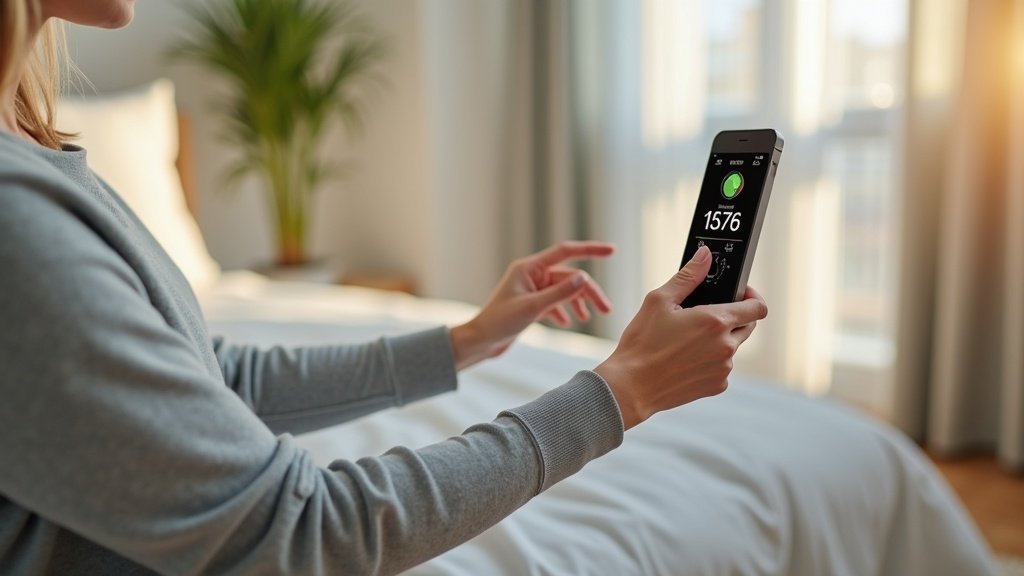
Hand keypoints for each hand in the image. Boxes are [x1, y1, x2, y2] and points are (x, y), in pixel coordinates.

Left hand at [450, 241, 613, 369]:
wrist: (481, 341)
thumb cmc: (499, 322)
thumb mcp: (533, 308)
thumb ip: (560, 293)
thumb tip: (584, 277)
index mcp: (529, 268)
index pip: (565, 252)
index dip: (590, 250)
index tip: (611, 250)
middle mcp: (532, 275)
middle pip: (569, 277)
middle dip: (588, 292)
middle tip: (606, 310)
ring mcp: (532, 289)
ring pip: (564, 291)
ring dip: (578, 303)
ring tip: (588, 319)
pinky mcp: (531, 304)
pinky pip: (555, 302)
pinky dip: (563, 311)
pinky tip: (566, 323)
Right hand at [594, 245, 767, 428]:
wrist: (631, 387)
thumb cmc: (642, 343)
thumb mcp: (659, 300)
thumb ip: (688, 275)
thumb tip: (705, 255)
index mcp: (716, 321)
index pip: (757, 307)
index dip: (751, 296)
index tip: (739, 293)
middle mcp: (726, 346)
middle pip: (748, 325)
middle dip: (734, 316)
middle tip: (706, 314)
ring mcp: (723, 368)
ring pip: (732, 347)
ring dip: (719, 339)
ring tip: (686, 340)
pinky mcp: (717, 386)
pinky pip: (722, 367)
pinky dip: (710, 360)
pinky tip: (685, 359)